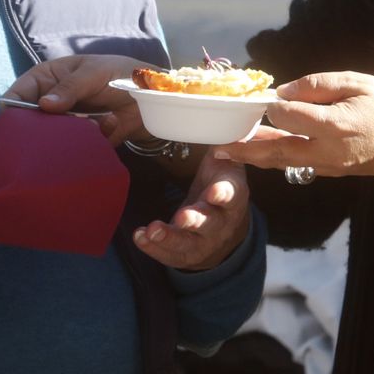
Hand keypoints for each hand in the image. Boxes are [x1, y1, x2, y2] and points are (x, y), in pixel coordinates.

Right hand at [6, 53, 149, 143]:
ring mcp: (66, 124)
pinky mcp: (82, 141)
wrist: (150, 94)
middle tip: (59, 127)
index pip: (18, 94)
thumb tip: (44, 105)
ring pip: (51, 138)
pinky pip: (76, 147)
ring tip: (92, 121)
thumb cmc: (118, 72)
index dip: (11, 109)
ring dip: (70, 133)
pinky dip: (92, 138)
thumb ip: (70, 87)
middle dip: (39, 129)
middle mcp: (51, 103)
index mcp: (46, 79)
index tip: (13, 124)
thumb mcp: (93, 73)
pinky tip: (109, 123)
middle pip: (29, 122)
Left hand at [133, 150, 250, 271]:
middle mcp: (222, 222)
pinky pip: (171, 256)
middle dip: (196, 220)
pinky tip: (140, 236)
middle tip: (182, 216)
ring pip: (190, 244)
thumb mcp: (226, 165)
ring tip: (152, 230)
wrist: (226, 228)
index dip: (224, 194)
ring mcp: (205, 242)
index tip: (214, 192)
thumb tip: (219, 117)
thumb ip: (224, 146)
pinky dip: (154, 249)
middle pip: (211, 224)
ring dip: (170, 238)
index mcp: (234, 196)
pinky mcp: (187, 255)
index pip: (232, 195)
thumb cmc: (221, 185)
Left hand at [216, 71, 373, 178]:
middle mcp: (326, 152)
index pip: (286, 116)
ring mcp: (328, 166)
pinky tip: (260, 151)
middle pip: (275, 151)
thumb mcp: (358, 82)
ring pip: (282, 163)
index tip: (258, 96)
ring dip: (254, 157)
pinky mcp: (331, 172)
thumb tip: (283, 92)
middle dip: (244, 148)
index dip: (270, 105)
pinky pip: (295, 166)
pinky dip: (274, 158)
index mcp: (334, 126)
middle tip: (216, 145)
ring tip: (227, 151)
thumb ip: (317, 85)